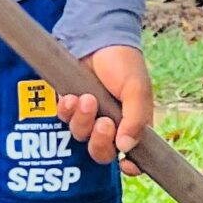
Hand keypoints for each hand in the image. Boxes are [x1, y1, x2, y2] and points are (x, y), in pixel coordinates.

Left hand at [56, 43, 153, 169]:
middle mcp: (110, 124)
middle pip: (101, 153)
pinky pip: (64, 119)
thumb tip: (125, 147)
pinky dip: (68, 111)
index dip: (130, 166)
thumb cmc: (123, 62)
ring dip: (83, 121)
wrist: (98, 36)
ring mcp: (88, 116)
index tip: (126, 164)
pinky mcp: (70, 105)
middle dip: (100, 142)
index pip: (132, 156)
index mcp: (132, 124)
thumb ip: (136, 119)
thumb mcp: (138, 89)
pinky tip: (72, 97)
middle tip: (104, 123)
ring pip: (81, 136)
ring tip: (87, 99)